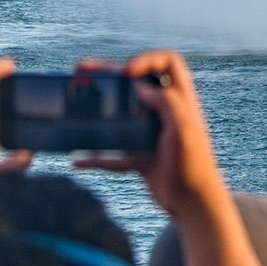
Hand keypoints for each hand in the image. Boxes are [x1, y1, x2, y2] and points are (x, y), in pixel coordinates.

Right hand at [75, 51, 228, 217]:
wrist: (194, 205)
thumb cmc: (194, 166)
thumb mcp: (184, 129)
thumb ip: (167, 102)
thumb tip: (141, 87)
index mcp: (181, 101)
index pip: (169, 63)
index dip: (147, 60)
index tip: (126, 72)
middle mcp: (165, 113)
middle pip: (135, 85)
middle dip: (109, 76)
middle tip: (82, 70)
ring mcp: (151, 135)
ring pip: (120, 116)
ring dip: (97, 109)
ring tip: (72, 102)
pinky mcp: (141, 157)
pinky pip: (113, 153)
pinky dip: (96, 157)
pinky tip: (78, 161)